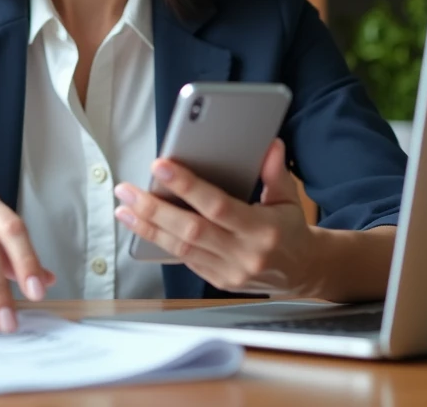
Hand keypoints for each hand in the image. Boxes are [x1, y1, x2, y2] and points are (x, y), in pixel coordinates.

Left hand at [114, 139, 321, 296]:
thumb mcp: (289, 198)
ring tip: (123, 207)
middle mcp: (244, 254)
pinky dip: (159, 241)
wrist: (302, 273)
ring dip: (147, 227)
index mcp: (262, 229)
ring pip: (180, 248)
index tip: (160, 166)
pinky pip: (184, 259)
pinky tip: (140, 224)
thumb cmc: (290, 229)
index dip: (187, 186)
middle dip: (154, 209)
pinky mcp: (218, 282)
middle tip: (127, 189)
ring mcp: (229, 272)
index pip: (217, 206)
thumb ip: (275, 173)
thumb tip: (270, 144)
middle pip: (190, 230)